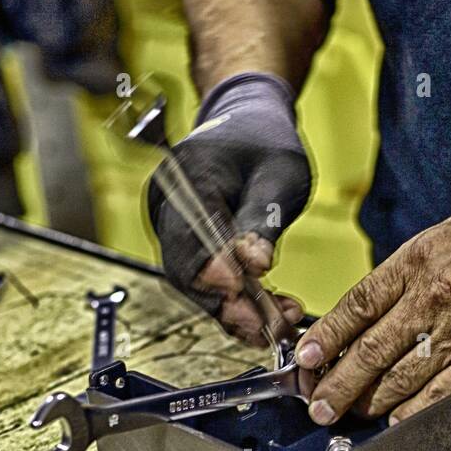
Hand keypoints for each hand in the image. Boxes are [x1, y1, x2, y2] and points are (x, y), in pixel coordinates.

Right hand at [148, 72, 310, 344]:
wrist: (249, 123)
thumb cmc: (266, 142)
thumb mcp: (279, 175)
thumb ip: (263, 221)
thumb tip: (256, 267)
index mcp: (188, 175)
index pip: (193, 232)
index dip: (214, 270)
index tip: (241, 293)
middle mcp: (170, 204)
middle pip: (185, 268)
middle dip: (225, 305)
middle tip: (266, 327)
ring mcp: (172, 226)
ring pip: (192, 283)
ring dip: (232, 311)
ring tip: (274, 326)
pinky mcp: (185, 245)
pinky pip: (201, 281)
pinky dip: (231, 302)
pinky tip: (263, 316)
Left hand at [295, 190, 450, 423]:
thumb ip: (414, 270)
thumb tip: (376, 307)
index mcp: (422, 258)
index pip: (360, 302)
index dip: (329, 334)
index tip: (306, 356)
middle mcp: (434, 294)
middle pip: (371, 348)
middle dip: (337, 381)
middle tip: (316, 402)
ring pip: (399, 376)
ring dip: (367, 401)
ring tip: (345, 415)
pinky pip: (440, 392)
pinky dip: (412, 411)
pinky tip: (393, 422)